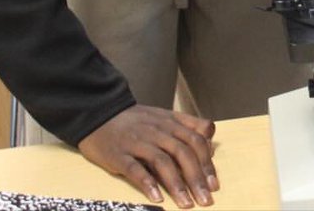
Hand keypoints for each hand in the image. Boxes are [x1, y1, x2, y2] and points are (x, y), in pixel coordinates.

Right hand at [78, 104, 217, 207]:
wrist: (99, 113)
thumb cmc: (136, 120)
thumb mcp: (165, 117)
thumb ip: (190, 128)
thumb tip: (212, 148)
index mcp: (171, 122)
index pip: (196, 140)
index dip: (207, 163)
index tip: (214, 184)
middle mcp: (157, 130)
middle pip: (183, 152)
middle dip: (197, 178)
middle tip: (206, 199)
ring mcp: (137, 142)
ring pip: (162, 162)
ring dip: (177, 184)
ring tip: (186, 204)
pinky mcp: (118, 154)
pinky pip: (134, 169)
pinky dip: (147, 183)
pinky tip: (157, 197)